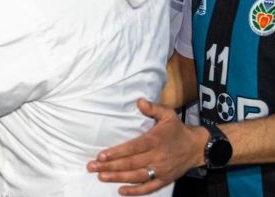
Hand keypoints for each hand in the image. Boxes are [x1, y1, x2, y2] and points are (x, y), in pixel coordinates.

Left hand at [86, 98, 208, 195]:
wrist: (197, 147)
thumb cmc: (177, 129)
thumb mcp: (168, 114)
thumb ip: (153, 108)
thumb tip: (139, 101)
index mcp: (155, 141)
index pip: (133, 148)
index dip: (117, 152)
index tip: (101, 155)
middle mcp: (157, 157)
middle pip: (131, 163)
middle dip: (110, 166)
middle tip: (92, 167)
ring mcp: (161, 170)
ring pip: (137, 176)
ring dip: (118, 178)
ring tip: (101, 177)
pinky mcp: (165, 179)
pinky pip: (149, 187)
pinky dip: (136, 190)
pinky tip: (121, 191)